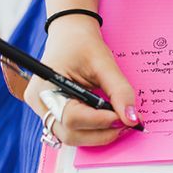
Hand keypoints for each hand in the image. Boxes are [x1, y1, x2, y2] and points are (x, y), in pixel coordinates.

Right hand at [24, 14, 140, 145]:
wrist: (71, 35)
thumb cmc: (83, 44)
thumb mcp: (104, 63)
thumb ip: (119, 91)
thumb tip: (132, 119)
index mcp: (44, 88)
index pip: (71, 117)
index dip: (101, 121)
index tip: (125, 118)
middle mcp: (40, 104)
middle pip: (70, 134)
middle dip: (102, 133)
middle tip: (126, 123)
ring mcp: (45, 112)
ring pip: (73, 137)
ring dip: (100, 134)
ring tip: (120, 120)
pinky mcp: (55, 114)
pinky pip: (75, 130)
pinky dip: (94, 130)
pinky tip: (109, 118)